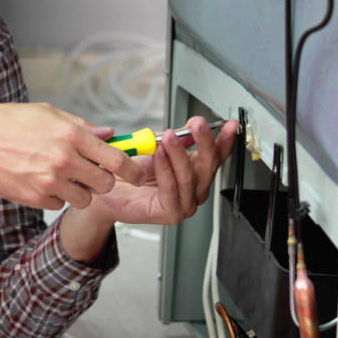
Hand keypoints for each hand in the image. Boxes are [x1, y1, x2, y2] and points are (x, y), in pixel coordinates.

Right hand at [0, 102, 142, 210]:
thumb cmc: (5, 122)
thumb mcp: (47, 114)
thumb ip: (82, 126)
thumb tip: (109, 134)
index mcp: (70, 135)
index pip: (116, 158)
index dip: (131, 169)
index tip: (135, 172)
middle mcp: (63, 159)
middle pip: (105, 184)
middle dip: (102, 180)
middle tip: (90, 173)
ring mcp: (48, 181)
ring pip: (83, 199)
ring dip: (78, 191)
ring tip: (61, 176)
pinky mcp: (34, 198)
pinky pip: (58, 204)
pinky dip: (54, 196)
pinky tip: (39, 180)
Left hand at [60, 116, 238, 258]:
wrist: (108, 190)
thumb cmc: (132, 172)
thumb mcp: (158, 148)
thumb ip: (178, 138)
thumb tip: (192, 125)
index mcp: (197, 173)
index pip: (217, 156)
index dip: (225, 140)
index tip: (230, 125)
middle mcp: (196, 189)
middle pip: (208, 165)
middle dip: (204, 142)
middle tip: (197, 124)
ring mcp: (186, 203)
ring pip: (190, 176)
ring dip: (180, 154)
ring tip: (169, 137)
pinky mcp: (171, 213)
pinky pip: (172, 189)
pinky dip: (166, 170)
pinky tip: (159, 155)